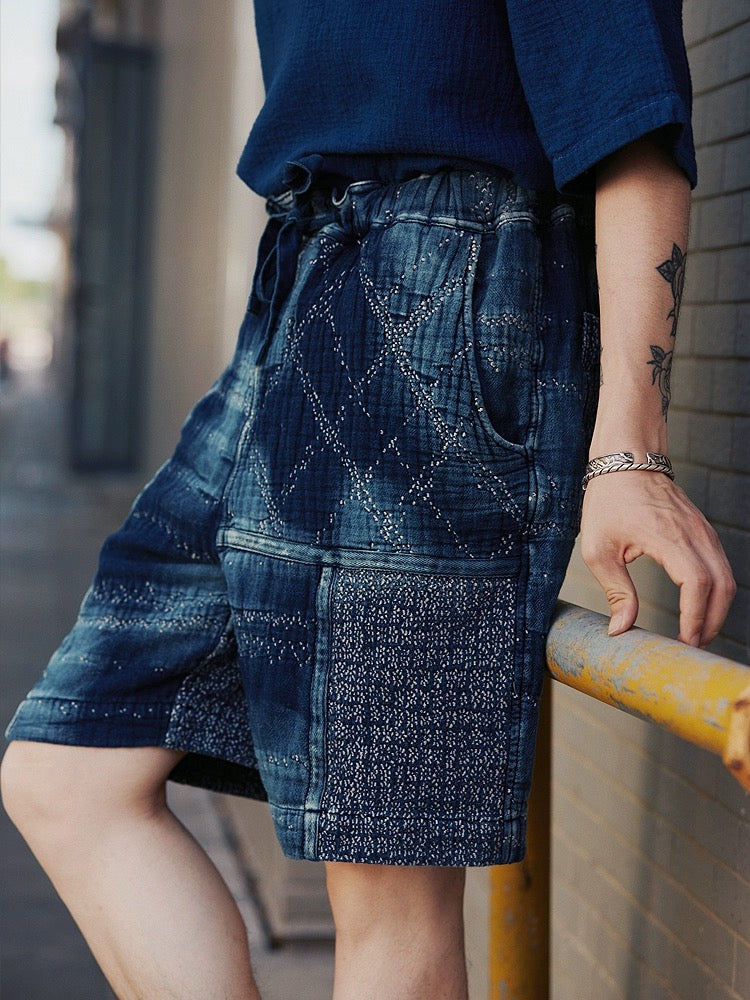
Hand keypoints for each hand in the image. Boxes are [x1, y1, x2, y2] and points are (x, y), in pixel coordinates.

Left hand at [580, 472, 735, 646]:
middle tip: (690, 647)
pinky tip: (698, 608)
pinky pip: (720, 566)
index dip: (695, 617)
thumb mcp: (598, 549)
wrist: (626, 460)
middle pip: (722, 586)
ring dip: (716, 610)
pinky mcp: (703, 531)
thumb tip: (621, 629)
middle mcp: (694, 533)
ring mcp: (703, 531)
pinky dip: (715, 592)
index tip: (683, 642)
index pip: (697, 583)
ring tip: (695, 634)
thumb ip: (615, 591)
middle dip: (710, 622)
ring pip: (726, 578)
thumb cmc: (608, 502)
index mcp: (668, 537)